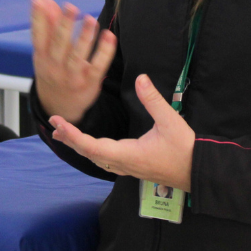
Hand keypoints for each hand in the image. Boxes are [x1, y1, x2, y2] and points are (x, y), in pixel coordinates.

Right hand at [31, 0, 115, 124]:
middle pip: (59, 45)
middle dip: (64, 25)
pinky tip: (109, 36)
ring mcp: (72, 76)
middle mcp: (55, 67)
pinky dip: (104, 52)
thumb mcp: (44, 53)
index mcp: (42, 58)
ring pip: (78, 56)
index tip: (39, 2)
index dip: (38, 19)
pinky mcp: (89, 83)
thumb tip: (42, 0)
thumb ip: (46, 26)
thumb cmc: (52, 73)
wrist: (59, 107)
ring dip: (85, 37)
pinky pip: (97, 67)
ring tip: (90, 20)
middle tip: (70, 7)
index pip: (38, 37)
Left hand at [49, 74, 195, 190]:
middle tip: (53, 124)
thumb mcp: (170, 121)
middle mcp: (123, 164)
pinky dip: (91, 151)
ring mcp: (127, 168)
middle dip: (70, 138)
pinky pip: (105, 161)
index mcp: (128, 154)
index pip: (92, 146)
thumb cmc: (185, 149)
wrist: (198, 172)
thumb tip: (141, 78)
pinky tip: (89, 146)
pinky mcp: (132, 168)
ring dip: (79, 145)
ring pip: (95, 158)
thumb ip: (153, 99)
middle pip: (89, 153)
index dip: (73, 134)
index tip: (58, 122)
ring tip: (64, 134)